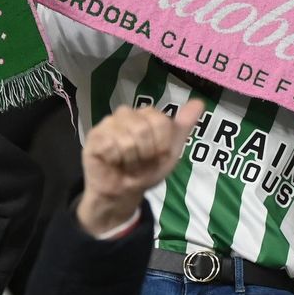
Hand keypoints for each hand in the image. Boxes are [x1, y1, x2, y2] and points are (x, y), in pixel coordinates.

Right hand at [76, 103, 204, 234]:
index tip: (157, 155)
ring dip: (131, 160)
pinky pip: (110, 146)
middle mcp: (127, 113)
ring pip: (127, 139)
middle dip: (146, 153)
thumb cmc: (147, 170)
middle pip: (144, 129)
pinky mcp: (94, 136)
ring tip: (127, 163)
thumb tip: (199, 102)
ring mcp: (108, 123)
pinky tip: (113, 162)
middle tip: (140, 161)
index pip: (162, 122)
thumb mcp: (171, 151)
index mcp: (147, 114)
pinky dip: (115, 160)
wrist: (124, 191)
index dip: (162, 145)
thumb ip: (183, 127)